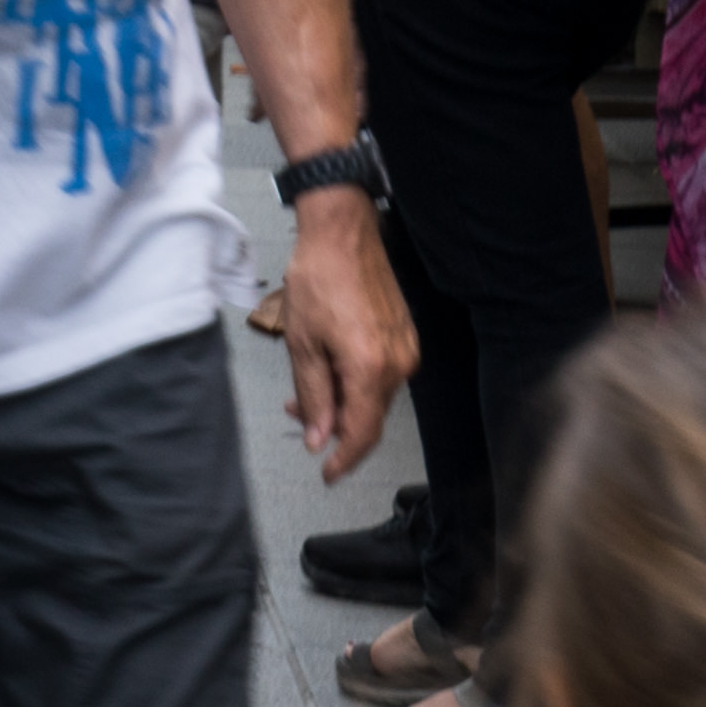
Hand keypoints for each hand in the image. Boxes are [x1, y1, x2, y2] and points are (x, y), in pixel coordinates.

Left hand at [274, 189, 411, 481]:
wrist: (342, 233)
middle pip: (369, 416)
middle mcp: (398, 364)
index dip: (344, 459)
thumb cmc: (319, 279)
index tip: (328, 473)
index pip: (363, 433)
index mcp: (371, 368)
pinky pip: (381, 374)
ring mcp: (405, 350)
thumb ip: (314, 396)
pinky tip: (331, 370)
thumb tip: (319, 437)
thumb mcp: (302, 344)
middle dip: (335, 424)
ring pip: (374, 396)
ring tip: (307, 389)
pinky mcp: (404, 337)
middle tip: (300, 415)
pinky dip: (356, 381)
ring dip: (344, 401)